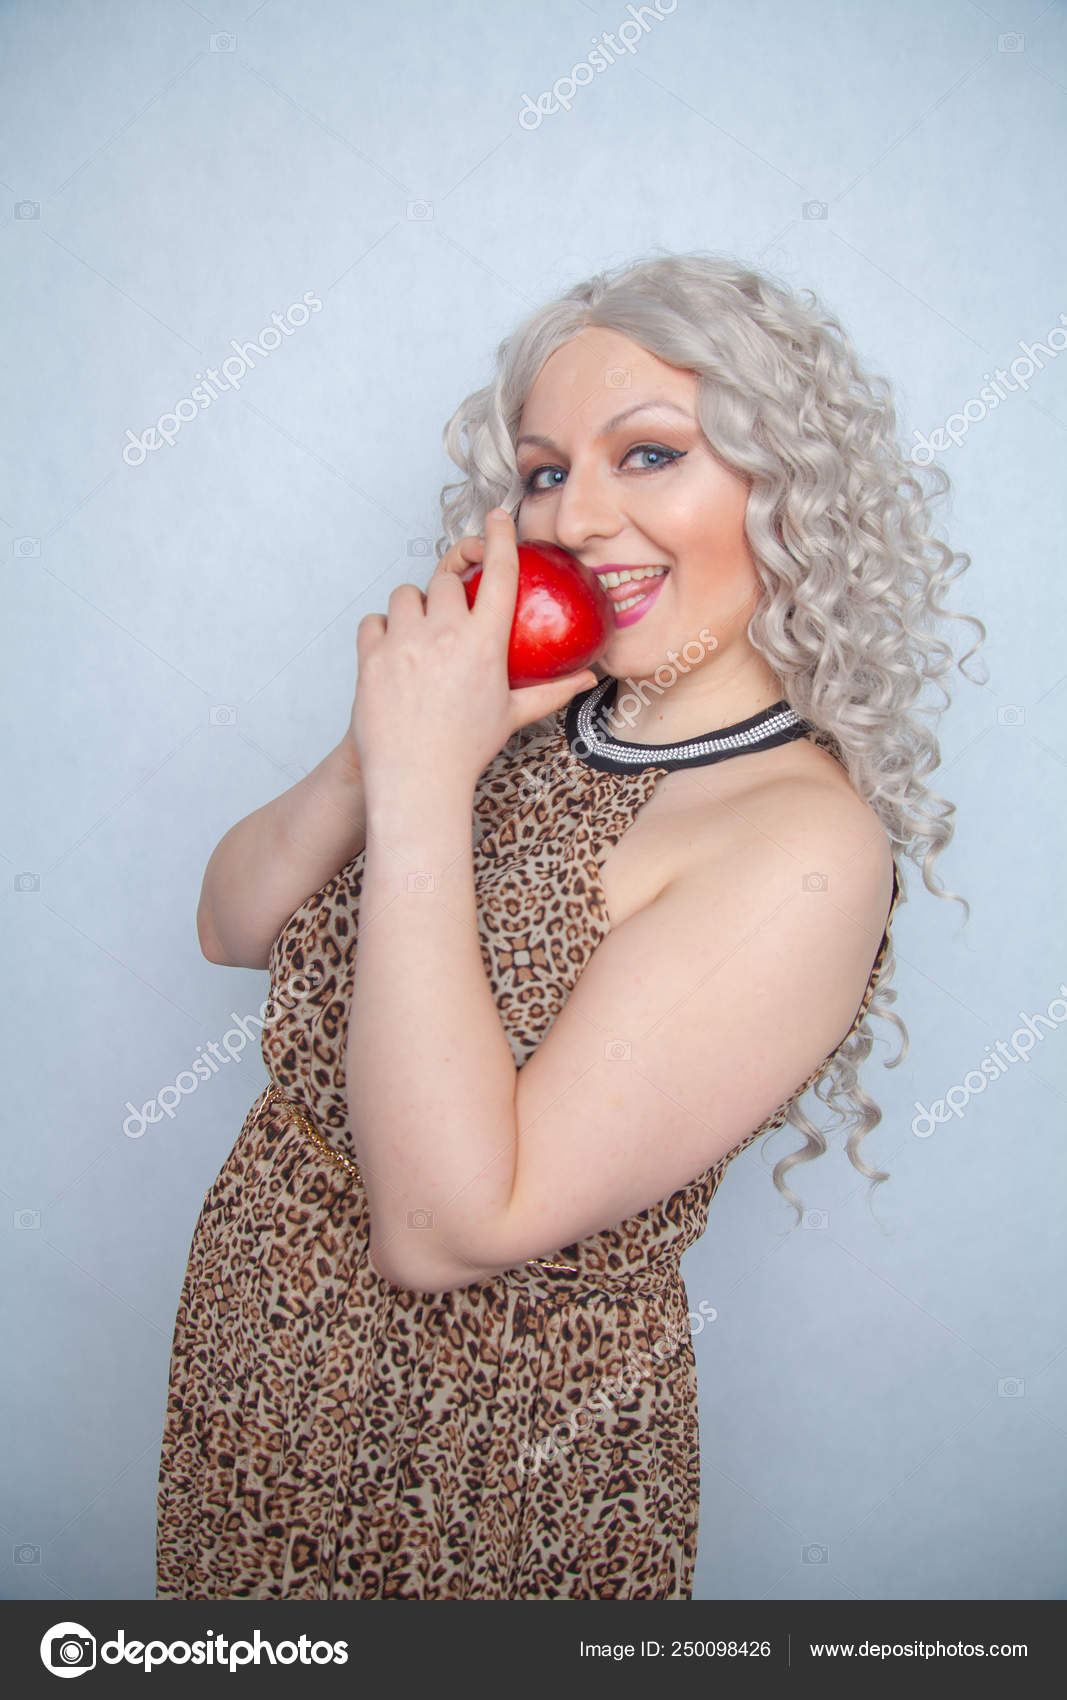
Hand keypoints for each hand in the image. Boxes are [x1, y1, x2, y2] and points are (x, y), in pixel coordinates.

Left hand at [348, 509, 598, 808]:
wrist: (416, 781)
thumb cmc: (466, 750)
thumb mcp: (512, 715)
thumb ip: (551, 691)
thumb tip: (589, 680)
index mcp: (485, 644)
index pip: (498, 572)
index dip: (499, 537)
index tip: (497, 517)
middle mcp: (444, 635)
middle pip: (445, 579)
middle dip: (449, 587)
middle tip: (450, 607)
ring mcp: (404, 644)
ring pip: (405, 595)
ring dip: (414, 606)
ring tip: (419, 633)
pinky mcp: (371, 657)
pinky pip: (374, 621)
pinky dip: (382, 630)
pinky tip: (393, 651)